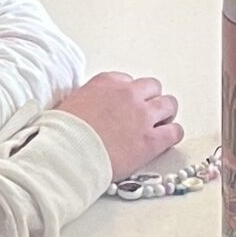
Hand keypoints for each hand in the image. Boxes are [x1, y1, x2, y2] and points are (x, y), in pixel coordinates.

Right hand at [54, 72, 182, 177]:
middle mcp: (128, 94)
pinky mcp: (151, 140)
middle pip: (153, 88)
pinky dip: (172, 134)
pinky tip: (165, 141)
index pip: (128, 82)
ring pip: (169, 105)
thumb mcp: (69, 103)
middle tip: (144, 115)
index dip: (128, 97)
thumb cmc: (60, 133)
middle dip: (150, 101)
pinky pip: (175, 131)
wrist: (65, 155)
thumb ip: (88, 99)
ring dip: (164, 114)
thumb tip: (89, 108)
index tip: (124, 108)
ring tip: (158, 126)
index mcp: (107, 82)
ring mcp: (142, 116)